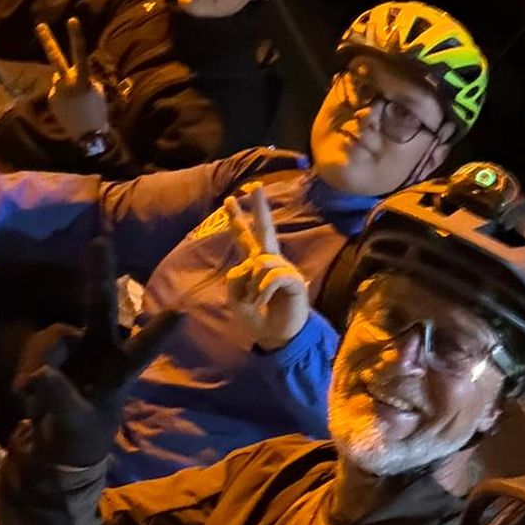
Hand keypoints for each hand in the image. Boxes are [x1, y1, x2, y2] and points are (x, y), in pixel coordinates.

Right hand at [13, 237, 179, 465]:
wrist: (55, 444)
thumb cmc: (79, 436)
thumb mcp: (73, 424)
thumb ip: (59, 399)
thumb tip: (41, 373)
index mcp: (120, 372)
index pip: (142, 351)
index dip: (159, 332)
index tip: (181, 312)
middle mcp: (101, 350)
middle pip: (101, 307)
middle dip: (99, 274)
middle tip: (101, 243)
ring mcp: (75, 347)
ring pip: (52, 338)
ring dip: (40, 362)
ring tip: (33, 398)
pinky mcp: (50, 353)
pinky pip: (34, 351)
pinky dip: (26, 373)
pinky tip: (28, 394)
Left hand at [37, 17, 109, 142]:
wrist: (89, 136)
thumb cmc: (97, 111)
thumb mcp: (96, 91)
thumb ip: (82, 78)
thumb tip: (68, 74)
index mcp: (82, 80)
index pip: (80, 54)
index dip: (76, 36)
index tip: (72, 19)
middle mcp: (66, 83)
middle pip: (56, 58)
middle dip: (48, 40)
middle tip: (39, 25)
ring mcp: (56, 91)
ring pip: (60, 78)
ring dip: (68, 85)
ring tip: (77, 102)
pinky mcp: (51, 99)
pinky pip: (59, 91)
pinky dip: (65, 96)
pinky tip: (72, 108)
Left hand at [225, 184, 308, 351]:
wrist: (278, 338)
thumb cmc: (259, 318)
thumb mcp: (236, 299)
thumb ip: (235, 280)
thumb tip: (251, 264)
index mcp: (255, 264)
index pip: (244, 238)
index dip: (236, 219)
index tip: (230, 199)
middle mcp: (271, 262)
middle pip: (265, 229)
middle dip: (259, 207)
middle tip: (254, 186)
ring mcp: (284, 269)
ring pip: (260, 263)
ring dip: (253, 286)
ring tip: (257, 302)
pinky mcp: (294, 280)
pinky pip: (272, 278)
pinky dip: (263, 293)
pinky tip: (264, 303)